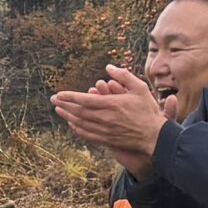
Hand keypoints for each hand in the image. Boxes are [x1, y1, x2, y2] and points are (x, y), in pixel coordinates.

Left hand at [52, 66, 169, 160]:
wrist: (154, 136)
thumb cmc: (147, 111)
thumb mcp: (140, 88)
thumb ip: (123, 76)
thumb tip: (108, 67)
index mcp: (111, 104)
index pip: (84, 99)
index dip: (69, 96)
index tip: (58, 94)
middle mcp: (105, 118)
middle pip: (78, 112)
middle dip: (64, 105)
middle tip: (53, 101)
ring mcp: (104, 130)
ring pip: (80, 123)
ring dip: (67, 116)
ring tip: (59, 110)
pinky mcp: (106, 140)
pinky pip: (87, 134)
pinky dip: (77, 129)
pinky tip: (73, 124)